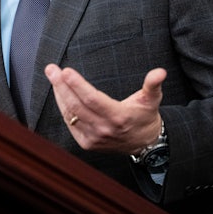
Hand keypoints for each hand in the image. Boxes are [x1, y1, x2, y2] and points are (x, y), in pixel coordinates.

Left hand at [44, 64, 166, 154]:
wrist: (144, 143)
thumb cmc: (145, 117)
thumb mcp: (152, 99)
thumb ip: (153, 84)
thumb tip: (160, 72)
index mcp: (118, 116)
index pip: (92, 99)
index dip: (77, 85)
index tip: (66, 71)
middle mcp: (104, 129)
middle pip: (76, 105)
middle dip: (61, 86)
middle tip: (51, 69)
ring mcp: (94, 138)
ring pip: (70, 114)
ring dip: (60, 95)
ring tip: (53, 77)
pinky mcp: (87, 143)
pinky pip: (70, 123)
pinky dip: (63, 108)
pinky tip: (59, 94)